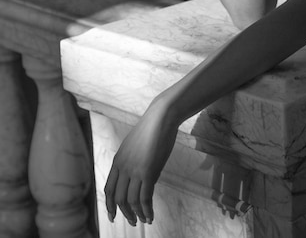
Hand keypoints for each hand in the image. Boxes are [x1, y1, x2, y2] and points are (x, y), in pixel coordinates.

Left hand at [105, 99, 178, 225]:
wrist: (161, 118)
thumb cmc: (151, 129)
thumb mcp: (133, 145)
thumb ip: (130, 160)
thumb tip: (134, 175)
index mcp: (118, 160)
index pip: (109, 189)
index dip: (110, 205)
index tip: (113, 216)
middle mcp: (123, 167)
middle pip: (119, 198)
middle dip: (124, 213)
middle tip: (132, 222)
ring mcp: (135, 170)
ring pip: (131, 201)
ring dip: (137, 214)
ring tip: (144, 220)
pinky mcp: (148, 172)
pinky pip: (145, 198)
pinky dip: (147, 210)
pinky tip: (151, 215)